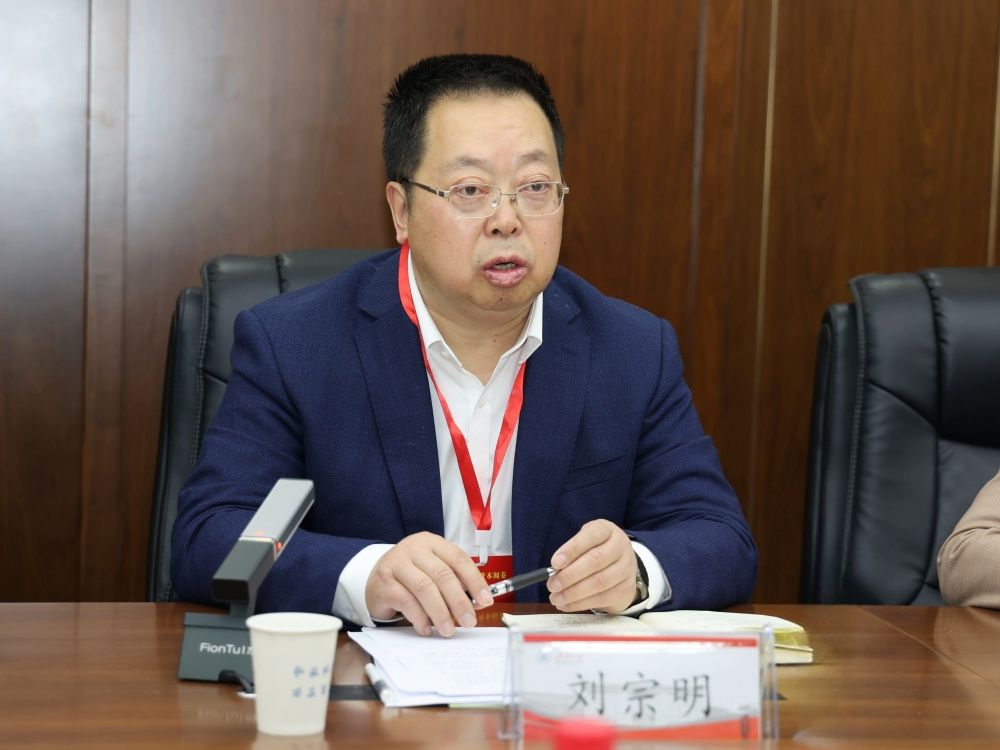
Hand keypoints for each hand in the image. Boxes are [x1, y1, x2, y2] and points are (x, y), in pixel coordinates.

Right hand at [365, 532, 493, 636]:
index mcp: (432, 543)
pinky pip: (407, 602)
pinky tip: (426, 628)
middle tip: (469, 620)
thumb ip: (452, 583)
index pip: (458, 558)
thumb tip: (475, 604)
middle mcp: (414, 549)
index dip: (474, 580)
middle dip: (459, 601)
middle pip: (442, 575)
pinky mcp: (384, 583)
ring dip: (440, 613)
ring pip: (425, 589)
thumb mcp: (432, 571)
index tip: (485, 600)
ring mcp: (396, 564)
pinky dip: (420, 618)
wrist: (374, 579)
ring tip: (448, 629)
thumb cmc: (410, 576)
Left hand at [546, 519, 637, 612]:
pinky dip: (580, 604)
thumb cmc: (596, 550)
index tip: (555, 562)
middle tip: (552, 584)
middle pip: (595, 560)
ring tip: (556, 597)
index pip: (591, 535)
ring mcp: (626, 568)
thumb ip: (571, 553)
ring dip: (573, 593)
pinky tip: (566, 604)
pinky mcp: (625, 588)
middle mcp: (620, 546)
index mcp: (607, 530)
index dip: (572, 549)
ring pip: (599, 582)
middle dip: (570, 575)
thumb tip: (555, 570)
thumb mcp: (585, 543)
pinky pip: (601, 598)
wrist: (621, 565)